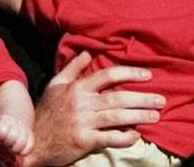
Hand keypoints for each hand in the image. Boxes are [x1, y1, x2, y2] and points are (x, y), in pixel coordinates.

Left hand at [0, 113, 34, 155]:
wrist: (15, 119)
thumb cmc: (1, 126)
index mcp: (6, 121)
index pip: (3, 131)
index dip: (1, 137)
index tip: (1, 136)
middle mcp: (17, 124)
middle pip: (13, 137)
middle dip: (8, 143)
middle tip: (6, 143)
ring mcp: (25, 130)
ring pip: (22, 143)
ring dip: (15, 148)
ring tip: (12, 146)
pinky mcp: (31, 137)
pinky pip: (30, 146)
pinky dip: (25, 151)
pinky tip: (20, 150)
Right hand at [24, 52, 164, 165]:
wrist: (32, 141)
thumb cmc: (45, 113)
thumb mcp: (54, 85)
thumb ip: (72, 68)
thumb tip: (87, 52)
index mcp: (76, 88)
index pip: (107, 75)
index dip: (129, 73)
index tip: (147, 75)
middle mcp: (81, 103)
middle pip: (117, 97)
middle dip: (141, 98)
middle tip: (160, 99)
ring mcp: (83, 123)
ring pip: (117, 117)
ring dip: (139, 116)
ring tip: (155, 115)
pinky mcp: (83, 141)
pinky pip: (109, 138)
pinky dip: (125, 137)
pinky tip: (136, 135)